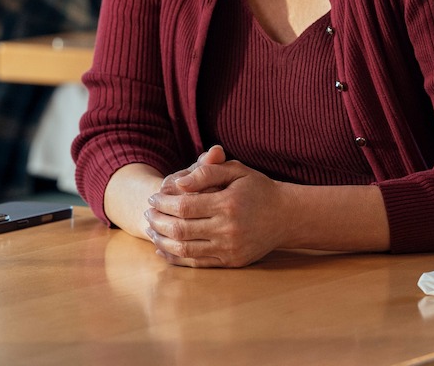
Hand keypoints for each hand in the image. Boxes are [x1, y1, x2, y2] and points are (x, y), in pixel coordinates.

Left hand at [144, 147, 287, 267]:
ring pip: (185, 249)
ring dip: (163, 240)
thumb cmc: (258, 189)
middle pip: (181, 229)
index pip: (185, 206)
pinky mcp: (231, 262)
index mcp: (228, 204)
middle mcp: (229, 229)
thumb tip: (178, 183)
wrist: (286, 216)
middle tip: (147, 213)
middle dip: (158, 221)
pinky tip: (164, 248)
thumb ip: (207, 171)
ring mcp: (230, 249)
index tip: (153, 197)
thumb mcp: (236, 171)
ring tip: (151, 230)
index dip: (164, 202)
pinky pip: (197, 263)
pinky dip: (176, 258)